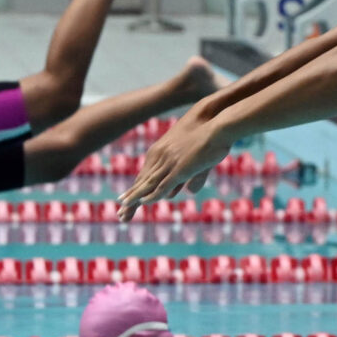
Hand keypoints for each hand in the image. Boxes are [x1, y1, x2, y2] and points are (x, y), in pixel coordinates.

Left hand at [118, 116, 232, 221]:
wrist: (216, 124)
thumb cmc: (210, 138)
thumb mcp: (199, 160)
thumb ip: (193, 178)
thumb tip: (189, 191)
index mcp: (161, 152)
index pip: (144, 175)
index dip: (135, 190)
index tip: (126, 202)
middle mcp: (160, 157)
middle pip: (142, 181)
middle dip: (131, 198)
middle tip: (120, 212)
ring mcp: (169, 162)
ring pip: (148, 185)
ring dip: (135, 199)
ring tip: (123, 210)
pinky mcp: (179, 168)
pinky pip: (163, 185)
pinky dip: (152, 195)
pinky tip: (143, 203)